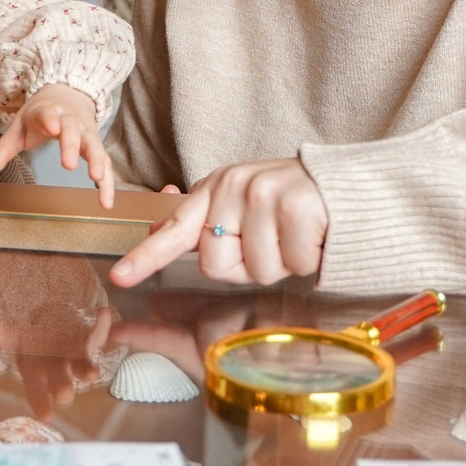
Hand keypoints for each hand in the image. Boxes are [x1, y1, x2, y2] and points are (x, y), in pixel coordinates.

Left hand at [0, 84, 116, 206]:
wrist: (66, 95)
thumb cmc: (40, 117)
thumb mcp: (18, 128)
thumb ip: (2, 150)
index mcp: (48, 112)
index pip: (49, 114)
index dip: (50, 119)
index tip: (52, 127)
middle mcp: (71, 121)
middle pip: (73, 131)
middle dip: (72, 146)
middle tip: (69, 164)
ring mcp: (87, 132)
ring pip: (94, 146)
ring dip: (98, 162)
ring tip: (97, 179)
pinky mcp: (96, 146)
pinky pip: (106, 164)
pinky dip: (108, 182)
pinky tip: (106, 202)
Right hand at [0, 299, 114, 416]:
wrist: (50, 328)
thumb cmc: (30, 340)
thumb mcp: (12, 336)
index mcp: (37, 374)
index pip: (36, 392)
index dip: (41, 403)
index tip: (46, 416)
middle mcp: (59, 371)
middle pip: (62, 384)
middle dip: (64, 389)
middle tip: (65, 394)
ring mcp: (77, 359)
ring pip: (84, 368)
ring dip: (88, 371)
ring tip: (94, 374)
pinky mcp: (90, 342)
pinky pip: (98, 335)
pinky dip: (102, 326)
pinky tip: (103, 314)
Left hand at [108, 158, 328, 287]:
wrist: (346, 187)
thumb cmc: (289, 205)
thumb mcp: (241, 208)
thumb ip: (203, 225)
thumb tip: (155, 231)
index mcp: (214, 189)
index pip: (174, 229)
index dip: (145, 257)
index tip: (119, 277)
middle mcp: (233, 187)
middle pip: (214, 264)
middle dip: (244, 266)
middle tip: (270, 241)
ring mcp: (264, 194)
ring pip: (258, 270)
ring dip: (281, 264)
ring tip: (294, 236)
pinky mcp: (297, 205)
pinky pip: (293, 263)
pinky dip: (307, 259)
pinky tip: (314, 235)